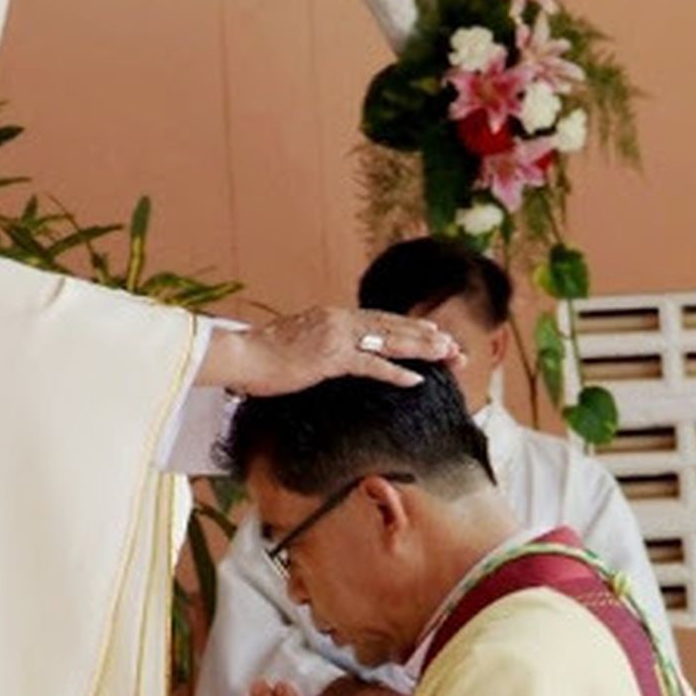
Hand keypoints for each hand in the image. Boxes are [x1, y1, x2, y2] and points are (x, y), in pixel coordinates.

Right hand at [209, 307, 460, 394]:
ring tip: (449, 355)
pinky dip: (396, 372)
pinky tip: (417, 380)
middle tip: (456, 347)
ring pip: (390, 340)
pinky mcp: (330, 358)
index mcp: (331, 316)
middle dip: (427, 337)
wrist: (239, 355)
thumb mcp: (296, 343)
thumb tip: (327, 353)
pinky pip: (371, 364)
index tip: (435, 334)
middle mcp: (338, 320)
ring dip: (422, 348)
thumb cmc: (260, 356)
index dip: (410, 327)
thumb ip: (318, 343)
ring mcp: (335, 337)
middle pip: (392, 326)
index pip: (379, 320)